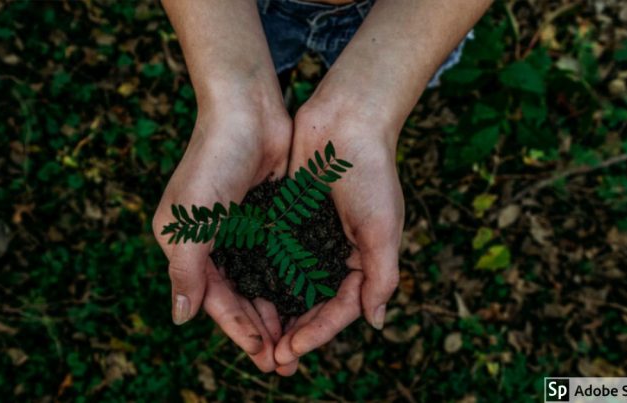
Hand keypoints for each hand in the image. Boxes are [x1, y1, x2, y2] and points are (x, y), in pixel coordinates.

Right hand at [153, 101, 290, 372]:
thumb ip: (186, 270)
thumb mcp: (191, 220)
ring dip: (277, 311)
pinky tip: (307, 301)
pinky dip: (290, 281)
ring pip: (261, 282)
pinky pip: (279, 258)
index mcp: (186, 245)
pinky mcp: (267, 217)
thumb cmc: (213, 160)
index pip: (214, 299)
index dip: (238, 330)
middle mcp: (212, 242)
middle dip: (260, 330)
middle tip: (285, 362)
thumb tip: (180, 318)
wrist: (247, 109)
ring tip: (298, 341)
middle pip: (239, 297)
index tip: (263, 356)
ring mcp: (241, 230)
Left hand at [273, 100, 403, 374]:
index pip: (340, 308)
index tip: (292, 350)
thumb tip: (375, 322)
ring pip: (290, 285)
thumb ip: (381, 276)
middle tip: (271, 358)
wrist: (346, 119)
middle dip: (294, 331)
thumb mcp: (383, 228)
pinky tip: (244, 294)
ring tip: (256, 336)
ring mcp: (310, 236)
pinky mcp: (288, 218)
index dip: (318, 332)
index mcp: (363, 259)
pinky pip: (274, 255)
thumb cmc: (371, 172)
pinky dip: (262, 276)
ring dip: (275, 311)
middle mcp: (335, 253)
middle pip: (313, 303)